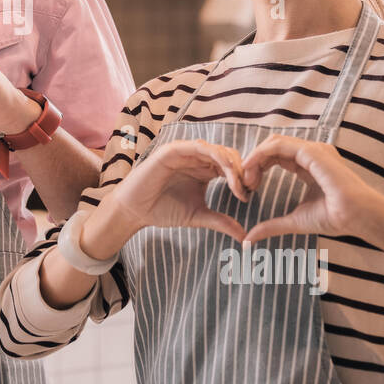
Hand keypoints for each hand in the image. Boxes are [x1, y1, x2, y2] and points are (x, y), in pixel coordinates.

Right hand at [109, 139, 251, 243]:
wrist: (136, 211)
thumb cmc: (164, 210)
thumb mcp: (199, 216)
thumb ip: (221, 222)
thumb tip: (245, 237)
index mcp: (205, 170)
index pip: (232, 167)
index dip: (243, 179)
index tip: (247, 197)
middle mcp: (197, 159)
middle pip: (229, 156)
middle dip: (241, 171)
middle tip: (246, 190)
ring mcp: (186, 153)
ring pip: (217, 150)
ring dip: (231, 164)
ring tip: (237, 184)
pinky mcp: (173, 150)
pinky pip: (198, 147)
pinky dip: (214, 155)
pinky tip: (223, 170)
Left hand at [239, 134, 383, 245]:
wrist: (358, 217)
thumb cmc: (336, 218)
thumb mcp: (295, 221)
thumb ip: (272, 226)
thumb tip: (248, 240)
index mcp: (309, 165)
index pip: (276, 156)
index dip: (258, 167)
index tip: (248, 187)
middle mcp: (311, 153)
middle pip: (272, 147)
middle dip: (254, 161)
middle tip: (245, 183)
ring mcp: (313, 150)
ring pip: (274, 142)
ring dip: (255, 158)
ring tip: (248, 179)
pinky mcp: (312, 152)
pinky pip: (279, 145)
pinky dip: (261, 154)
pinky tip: (251, 169)